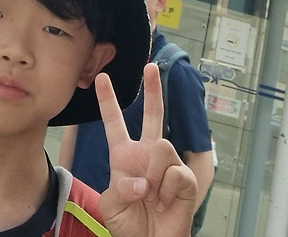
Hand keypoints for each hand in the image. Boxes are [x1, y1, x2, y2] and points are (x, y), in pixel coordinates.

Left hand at [95, 63, 197, 236]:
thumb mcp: (111, 205)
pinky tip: (165, 202)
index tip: (102, 78)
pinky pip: (175, 172)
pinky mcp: (185, 179)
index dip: (108, 101)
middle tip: (150, 66)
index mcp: (124, 156)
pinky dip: (166, 190)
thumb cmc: (128, 224)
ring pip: (162, 146)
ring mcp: (167, 165)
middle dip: (152, 90)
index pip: (114, 123)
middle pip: (152, 115)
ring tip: (152, 195)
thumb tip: (144, 181)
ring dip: (153, 174)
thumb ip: (120, 187)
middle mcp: (147, 155)